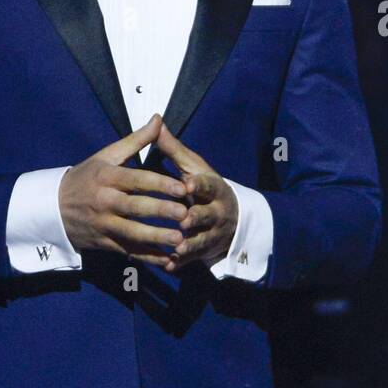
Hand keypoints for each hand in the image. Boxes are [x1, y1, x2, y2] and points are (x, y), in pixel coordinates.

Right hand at [58, 114, 188, 257]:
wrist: (52, 208)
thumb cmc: (86, 177)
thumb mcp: (106, 155)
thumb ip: (136, 140)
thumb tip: (159, 119)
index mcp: (107, 177)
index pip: (136, 180)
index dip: (160, 184)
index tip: (182, 187)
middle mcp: (104, 201)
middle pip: (135, 207)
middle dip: (161, 212)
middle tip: (185, 214)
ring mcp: (103, 224)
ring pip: (132, 233)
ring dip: (156, 238)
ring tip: (180, 239)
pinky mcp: (104, 243)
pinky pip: (129, 251)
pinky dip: (148, 258)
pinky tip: (168, 260)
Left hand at [149, 122, 237, 273]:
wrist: (231, 219)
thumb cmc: (203, 188)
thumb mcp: (193, 167)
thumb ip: (174, 149)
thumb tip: (156, 122)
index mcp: (214, 188)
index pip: (208, 184)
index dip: (200, 184)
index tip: (188, 183)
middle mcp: (217, 211)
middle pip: (208, 215)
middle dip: (197, 218)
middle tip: (184, 220)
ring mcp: (213, 233)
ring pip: (202, 240)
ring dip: (190, 245)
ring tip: (177, 248)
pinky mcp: (205, 251)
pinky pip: (193, 259)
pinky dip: (181, 263)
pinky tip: (168, 265)